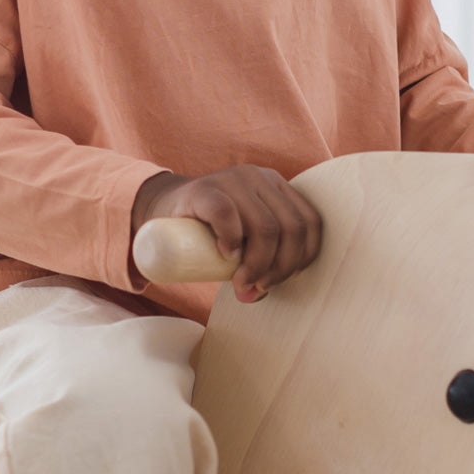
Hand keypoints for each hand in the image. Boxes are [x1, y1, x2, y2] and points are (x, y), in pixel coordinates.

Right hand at [132, 166, 322, 302]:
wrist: (163, 209)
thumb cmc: (209, 232)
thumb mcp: (243, 241)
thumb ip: (259, 262)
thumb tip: (256, 295)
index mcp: (278, 187)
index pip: (310, 222)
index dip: (303, 257)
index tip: (282, 279)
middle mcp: (260, 178)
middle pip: (291, 228)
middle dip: (280, 267)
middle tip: (258, 287)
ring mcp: (233, 180)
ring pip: (265, 226)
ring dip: (258, 264)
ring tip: (242, 282)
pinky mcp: (204, 189)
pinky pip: (227, 214)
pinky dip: (231, 240)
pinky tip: (226, 256)